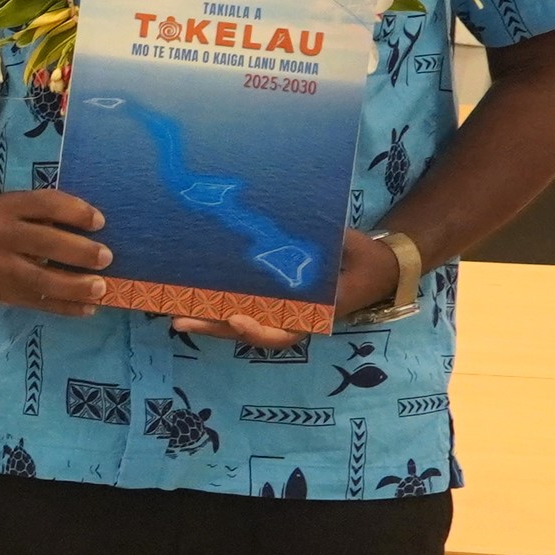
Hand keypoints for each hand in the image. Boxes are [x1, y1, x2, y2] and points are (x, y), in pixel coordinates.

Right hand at [0, 189, 110, 317]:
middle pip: (41, 243)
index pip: (43, 205)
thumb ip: (49, 212)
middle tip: (106, 258)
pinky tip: (86, 308)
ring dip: (73, 286)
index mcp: (5, 207)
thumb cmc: (4, 216)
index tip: (100, 222)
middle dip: (77, 252)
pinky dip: (62, 307)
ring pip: (36, 280)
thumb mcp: (19, 203)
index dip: (74, 212)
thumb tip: (96, 229)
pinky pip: (33, 302)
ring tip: (100, 289)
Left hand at [172, 228, 399, 346]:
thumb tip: (306, 222)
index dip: (259, 330)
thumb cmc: (367, 258)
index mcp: (317, 313)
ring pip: (242, 325)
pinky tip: (191, 300)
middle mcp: (296, 319)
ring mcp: (283, 312)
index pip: (285, 332)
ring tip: (175, 315)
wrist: (379, 267)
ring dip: (210, 322)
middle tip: (181, 320)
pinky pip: (245, 309)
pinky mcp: (274, 302)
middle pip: (250, 332)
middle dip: (216, 328)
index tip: (236, 318)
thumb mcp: (352, 247)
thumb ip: (331, 240)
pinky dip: (219, 308)